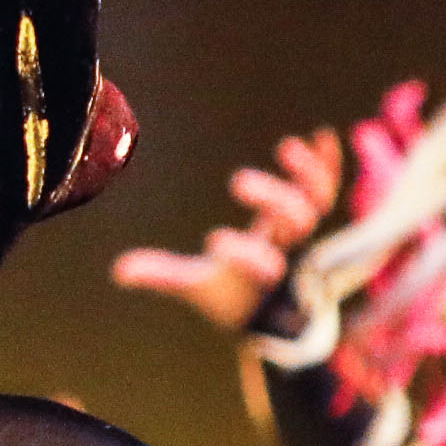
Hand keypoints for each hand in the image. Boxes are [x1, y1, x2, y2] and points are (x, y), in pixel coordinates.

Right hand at [109, 129, 343, 329]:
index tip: (214, 240)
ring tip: (288, 148)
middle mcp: (290, 246)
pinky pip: (328, 185)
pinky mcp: (310, 209)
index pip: (260, 261)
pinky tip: (320, 136)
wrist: (281, 309)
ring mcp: (304, 228)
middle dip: (275, 199)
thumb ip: (162, 275)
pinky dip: (326, 163)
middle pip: (298, 220)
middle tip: (238, 182)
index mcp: (261, 267)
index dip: (244, 252)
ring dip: (307, 172)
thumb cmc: (236, 296)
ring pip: (319, 200)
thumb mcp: (197, 286)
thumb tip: (118, 271)